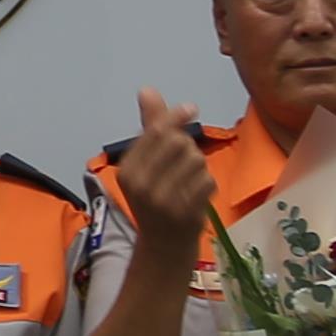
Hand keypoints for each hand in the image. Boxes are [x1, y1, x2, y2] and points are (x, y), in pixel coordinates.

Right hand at [111, 86, 213, 250]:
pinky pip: (207, 180)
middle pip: (179, 143)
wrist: (163, 245)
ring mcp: (163, 200)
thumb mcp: (145, 164)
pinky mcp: (185, 212)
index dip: (176, 116)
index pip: (157, 132)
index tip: (191, 108)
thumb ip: (149, 125)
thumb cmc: (155, 199)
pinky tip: (197, 197)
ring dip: (199, 168)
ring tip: (188, 183)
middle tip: (183, 164)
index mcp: (128, 170)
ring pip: (196, 160)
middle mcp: (142, 184)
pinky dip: (207, 184)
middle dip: (188, 148)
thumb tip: (147, 89)